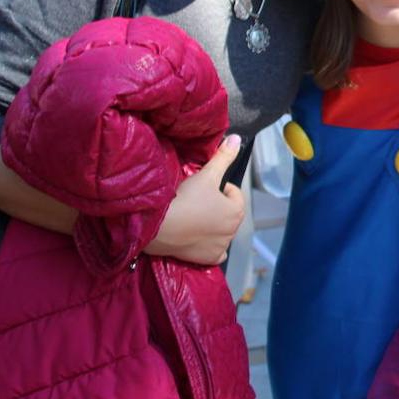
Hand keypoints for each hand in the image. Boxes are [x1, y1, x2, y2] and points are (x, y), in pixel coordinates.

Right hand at [146, 135, 245, 263]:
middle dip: (215, 206)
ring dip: (211, 225)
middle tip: (195, 201)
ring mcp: (221, 247)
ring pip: (220, 231)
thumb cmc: (186, 198)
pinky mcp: (209, 259)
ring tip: (192, 217)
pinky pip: (215, 251)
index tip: (202, 188)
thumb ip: (223, 157)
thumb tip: (238, 139)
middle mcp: (233, 231)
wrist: (160, 227)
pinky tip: (198, 238)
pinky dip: (208, 245)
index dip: (218, 187)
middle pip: (226, 212)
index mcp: (237, 210)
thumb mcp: (206, 174)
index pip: (232, 192)